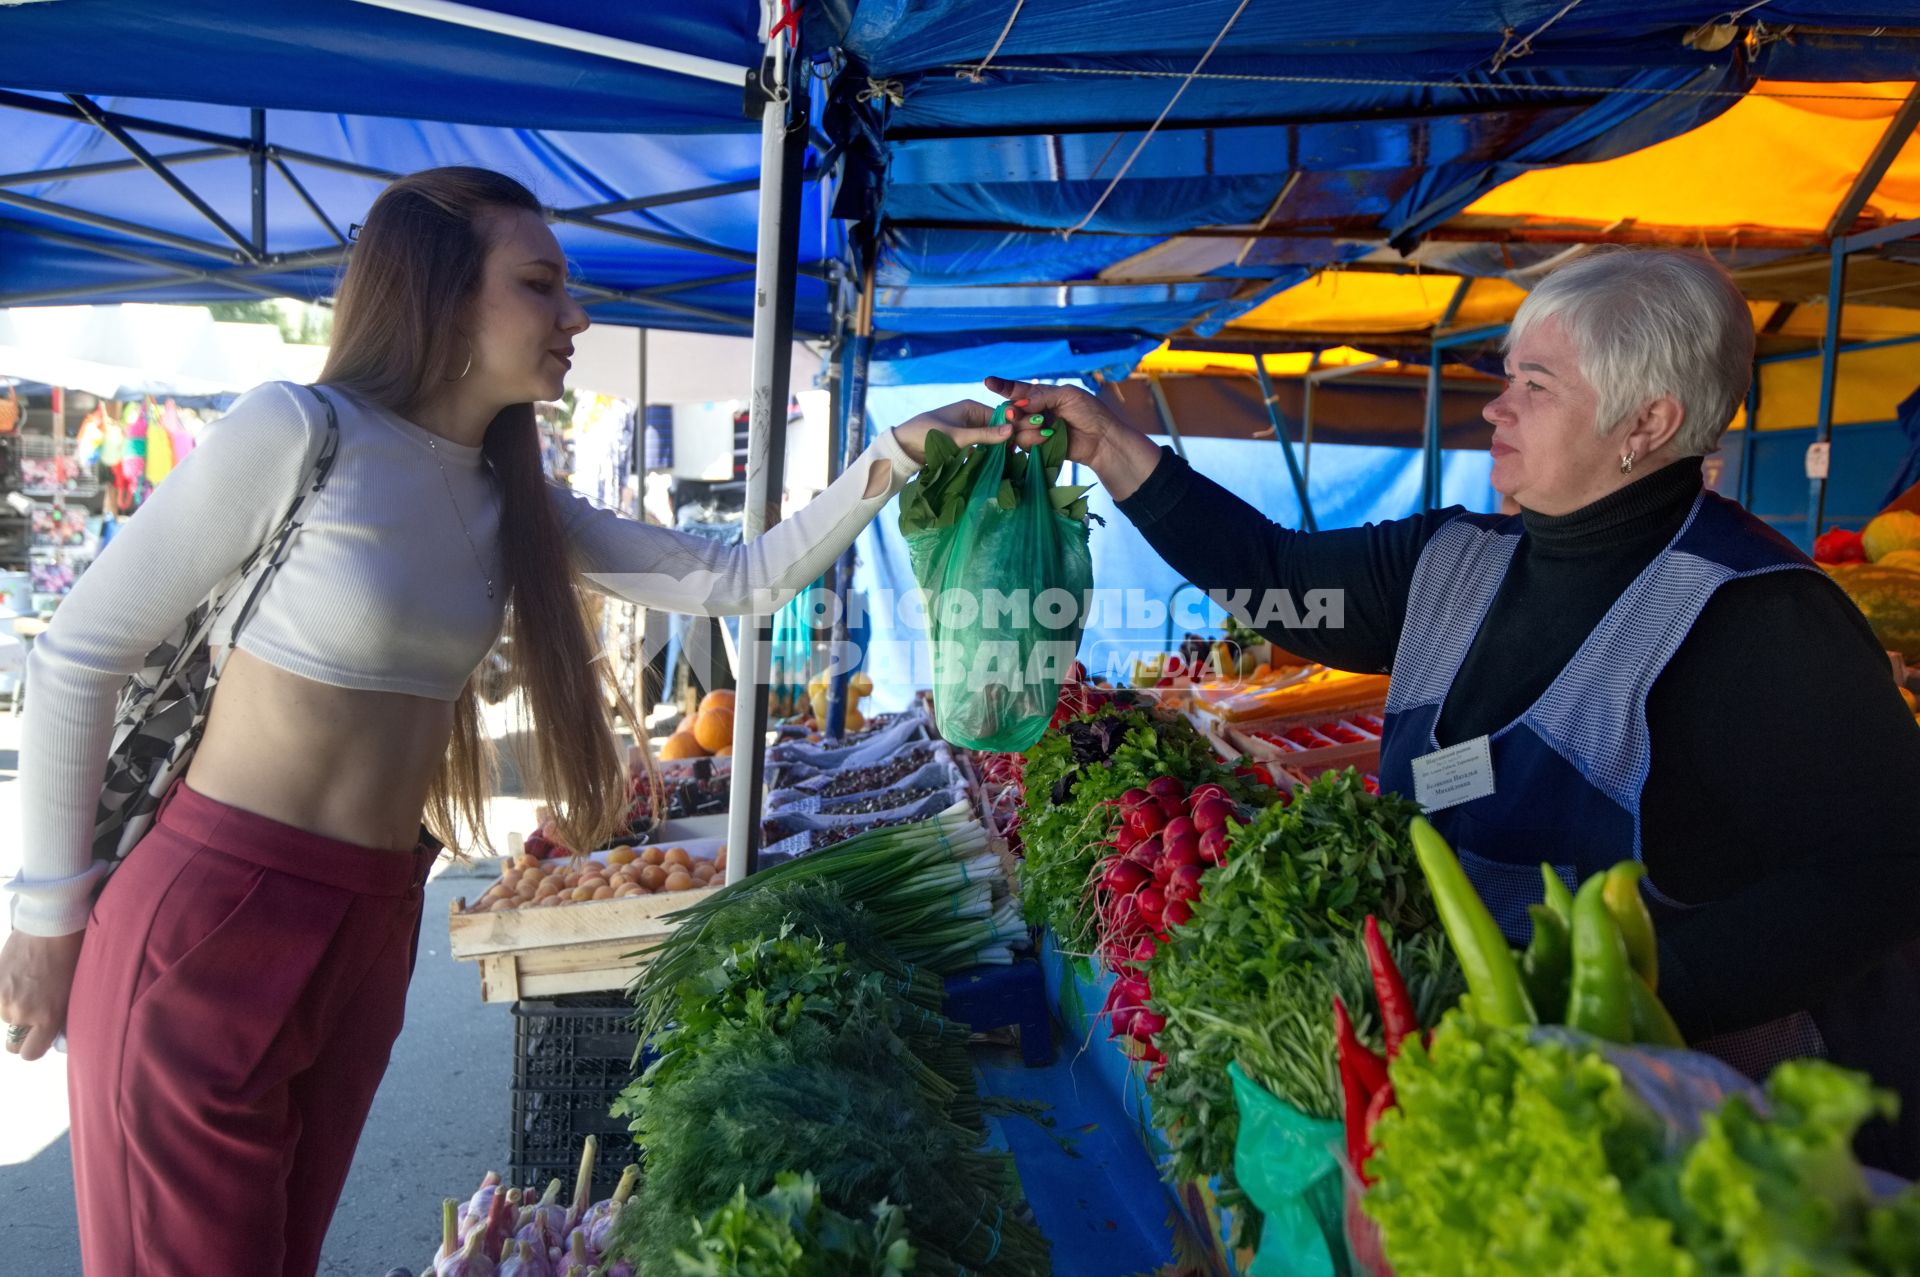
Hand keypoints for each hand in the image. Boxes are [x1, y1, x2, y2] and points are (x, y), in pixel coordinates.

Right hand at [0, 928, 85, 1061]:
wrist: (51, 923)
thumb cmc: (72, 953)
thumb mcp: (74, 991)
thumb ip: (61, 1015)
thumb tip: (54, 1032)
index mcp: (48, 1017)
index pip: (30, 1053)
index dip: (34, 1047)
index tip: (39, 1038)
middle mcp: (22, 1012)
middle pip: (13, 1041)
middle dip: (22, 1033)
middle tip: (33, 1014)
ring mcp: (3, 998)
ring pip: (5, 1016)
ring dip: (14, 1007)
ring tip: (31, 983)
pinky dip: (4, 991)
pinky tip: (19, 974)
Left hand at [889, 400, 1012, 464]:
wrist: (902, 448)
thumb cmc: (927, 435)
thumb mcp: (958, 436)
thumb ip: (984, 435)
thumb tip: (1011, 431)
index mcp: (971, 407)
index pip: (1000, 415)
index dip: (1013, 427)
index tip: (1024, 442)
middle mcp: (971, 417)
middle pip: (997, 428)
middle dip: (1008, 439)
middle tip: (1022, 452)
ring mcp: (967, 431)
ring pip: (990, 439)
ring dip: (999, 449)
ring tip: (1013, 460)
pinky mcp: (962, 444)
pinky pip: (981, 448)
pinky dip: (988, 455)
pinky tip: (999, 464)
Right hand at [982, 376, 1163, 499]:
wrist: (1103, 439)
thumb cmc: (1090, 413)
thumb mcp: (1068, 396)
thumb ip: (1042, 396)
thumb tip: (1020, 403)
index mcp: (1042, 395)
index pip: (1018, 390)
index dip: (1003, 386)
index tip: (988, 382)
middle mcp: (1036, 412)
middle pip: (1011, 410)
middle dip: (1012, 411)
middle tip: (1014, 413)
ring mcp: (1036, 430)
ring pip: (1015, 428)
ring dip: (1026, 427)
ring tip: (1045, 427)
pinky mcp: (1039, 446)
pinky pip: (1024, 443)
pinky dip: (1033, 439)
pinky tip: (1047, 437)